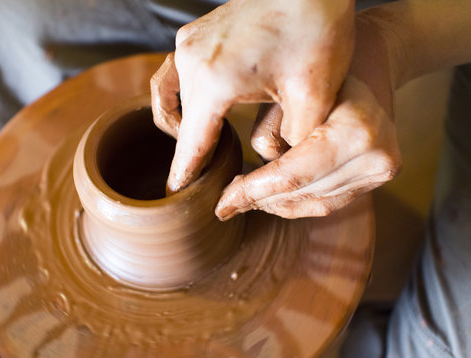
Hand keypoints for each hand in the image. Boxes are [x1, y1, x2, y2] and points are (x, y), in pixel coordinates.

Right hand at [151, 0, 354, 191]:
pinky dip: (179, 98)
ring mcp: (189, 44)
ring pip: (170, 99)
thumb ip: (295, 142)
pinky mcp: (194, 35)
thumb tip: (281, 164)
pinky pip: (173, 74)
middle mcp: (192, 61)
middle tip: (206, 175)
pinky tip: (196, 107)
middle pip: (178, 123)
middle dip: (189, 153)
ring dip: (179, 125)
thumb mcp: (314, 97)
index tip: (174, 195)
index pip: (191, 143)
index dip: (184, 174)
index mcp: (216, 81)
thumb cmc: (317, 32)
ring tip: (200, 144)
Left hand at [215, 13, 401, 219]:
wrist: (362, 63)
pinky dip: (296, 202)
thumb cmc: (310, 75)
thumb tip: (251, 189)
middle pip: (302, 192)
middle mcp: (377, 155)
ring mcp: (382, 169)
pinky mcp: (377, 177)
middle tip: (226, 204)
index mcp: (355, 130)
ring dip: (276, 203)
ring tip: (246, 197)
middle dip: (259, 200)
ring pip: (314, 203)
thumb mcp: (280, 98)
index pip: (291, 175)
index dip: (251, 192)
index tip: (221, 205)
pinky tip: (271, 196)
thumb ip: (267, 140)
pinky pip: (328, 202)